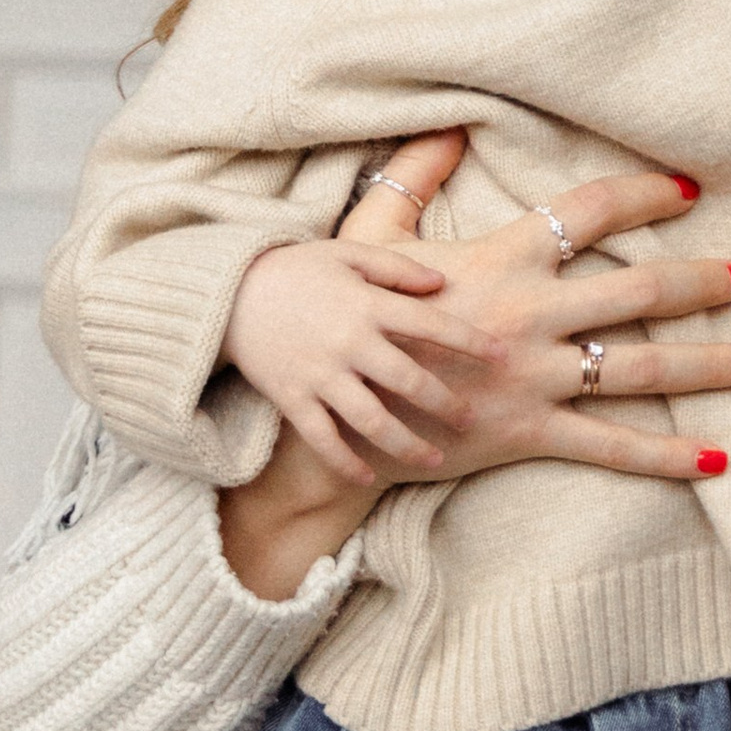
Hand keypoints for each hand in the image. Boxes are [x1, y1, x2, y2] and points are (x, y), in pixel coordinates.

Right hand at [224, 227, 505, 483]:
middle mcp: (348, 343)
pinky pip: (323, 439)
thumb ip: (397, 267)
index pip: (431, 324)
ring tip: (435, 459)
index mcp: (366, 305)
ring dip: (406, 443)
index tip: (504, 356)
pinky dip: (345, 462)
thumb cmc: (295, 269)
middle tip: (473, 418)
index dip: (471, 341)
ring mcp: (319, 375)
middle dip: (445, 403)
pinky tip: (367, 477)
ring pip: (372, 419)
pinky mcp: (292, 399)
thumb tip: (442, 283)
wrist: (225, 292)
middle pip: (409, 380)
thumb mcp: (348, 253)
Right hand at [334, 133, 730, 483]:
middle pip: (637, 288)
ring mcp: (531, 378)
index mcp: (499, 259)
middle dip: (700, 281)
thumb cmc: (343, 309)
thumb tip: (447, 124)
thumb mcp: (372, 235)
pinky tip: (720, 460)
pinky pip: (610, 447)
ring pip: (638, 368)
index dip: (644, 193)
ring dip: (706, 363)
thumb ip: (415, 176)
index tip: (689, 191)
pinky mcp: (525, 434)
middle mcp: (526, 315)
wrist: (316, 403)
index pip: (589, 210)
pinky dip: (667, 456)